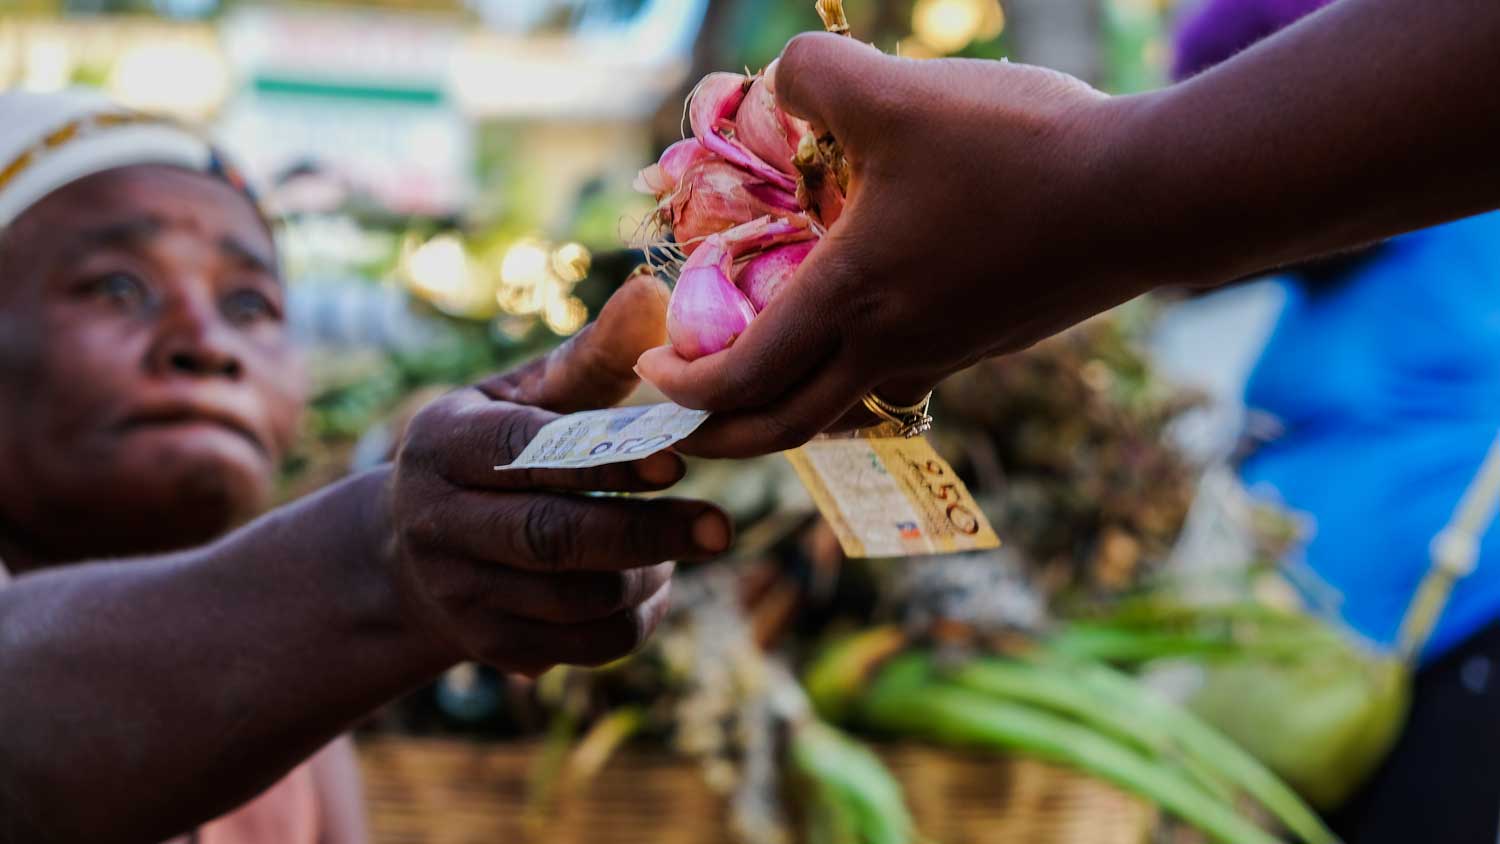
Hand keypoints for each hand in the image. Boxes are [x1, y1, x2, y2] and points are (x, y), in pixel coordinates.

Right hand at [383, 273, 730, 675]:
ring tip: (685, 540)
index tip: (678, 465)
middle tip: (722, 527)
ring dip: (649, 574)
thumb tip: (654, 292)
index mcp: (442, 443)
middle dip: (646, 534)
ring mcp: (458, 594)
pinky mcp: (488, 647)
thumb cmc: (498, 449)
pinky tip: (654, 582)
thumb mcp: (528, 394)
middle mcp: (435, 523)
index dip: (607, 463)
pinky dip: (637, 618)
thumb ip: (593, 357)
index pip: (528, 455)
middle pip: (552, 538)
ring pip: (576, 600)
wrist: (417, 548)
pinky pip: (584, 646)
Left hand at [637, 34, 1156, 457]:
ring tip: (765, 367)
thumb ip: (812, 74)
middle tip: (686, 421)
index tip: (652, 372)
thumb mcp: (896, 92)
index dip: (684, 390)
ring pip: (845, 407)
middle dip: (723, 435)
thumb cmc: (1019, 151)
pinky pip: (900, 376)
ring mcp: (945, 356)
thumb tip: (774, 78)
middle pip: (785, 428)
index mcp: (851, 304)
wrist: (1148, 198)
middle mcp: (891, 351)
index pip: (741, 381)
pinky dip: (855, 368)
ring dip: (790, 403)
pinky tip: (864, 318)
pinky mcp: (986, 342)